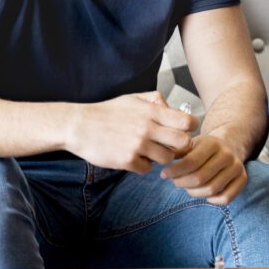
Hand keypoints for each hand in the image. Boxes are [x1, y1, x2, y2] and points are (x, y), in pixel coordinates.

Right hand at [65, 91, 197, 172]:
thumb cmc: (108, 112)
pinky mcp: (127, 161)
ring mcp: (137, 145)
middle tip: (171, 146)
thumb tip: (174, 109)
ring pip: (167, 158)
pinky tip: (134, 158)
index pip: (187, 122)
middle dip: (180, 146)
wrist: (78, 126)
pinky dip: (143, 166)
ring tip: (150, 152)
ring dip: (161, 157)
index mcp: (151, 111)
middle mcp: (147, 128)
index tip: (183, 130)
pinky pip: (147, 169)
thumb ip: (156, 100)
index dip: (190, 128)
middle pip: (183, 143)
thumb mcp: (133, 98)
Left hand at [160, 132, 247, 204]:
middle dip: (182, 183)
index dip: (175, 171)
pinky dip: (212, 200)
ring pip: (212, 189)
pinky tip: (203, 193)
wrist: (230, 145)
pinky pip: (226, 198)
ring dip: (194, 192)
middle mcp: (227, 155)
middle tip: (174, 181)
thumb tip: (159, 159)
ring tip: (187, 186)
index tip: (163, 174)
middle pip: (200, 178)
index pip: (191, 162)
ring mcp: (237, 167)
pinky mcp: (243, 179)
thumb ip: (176, 151)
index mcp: (212, 143)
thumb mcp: (190, 144)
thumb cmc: (203, 148)